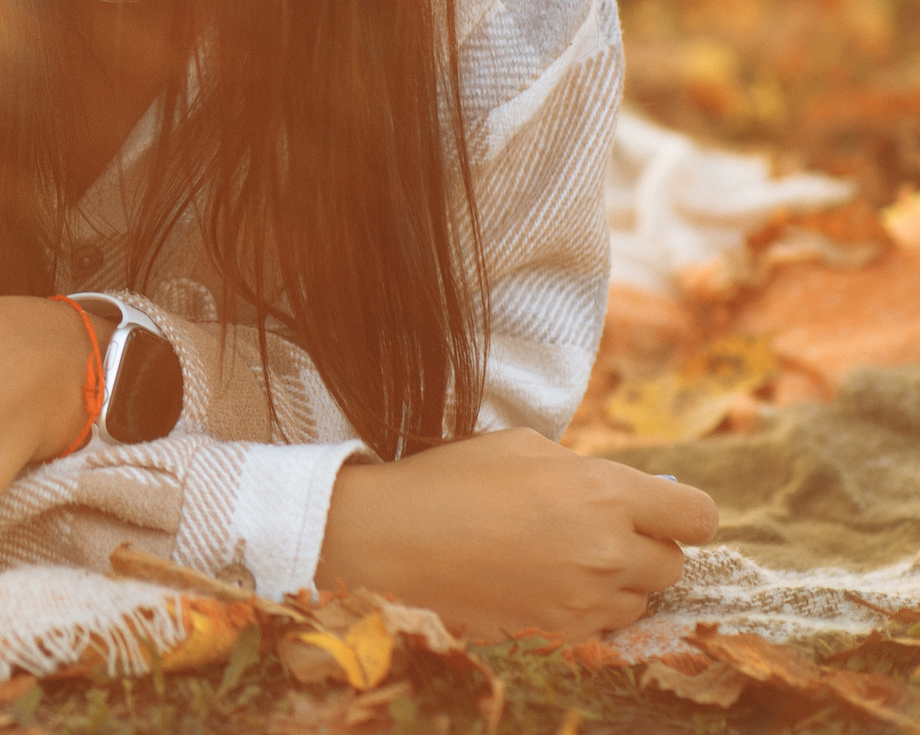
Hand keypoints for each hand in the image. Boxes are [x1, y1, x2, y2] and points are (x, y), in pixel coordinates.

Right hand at [317, 428, 718, 641]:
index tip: (662, 514)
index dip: (683, 515)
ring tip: (561, 562)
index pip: (697, 516)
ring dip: (617, 584)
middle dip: (644, 548)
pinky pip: (603, 629)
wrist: (388, 543)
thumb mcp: (520, 447)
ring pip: (640, 601)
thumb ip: (583, 469)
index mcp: (604, 493)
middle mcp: (609, 551)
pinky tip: (540, 587)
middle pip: (672, 565)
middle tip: (596, 534)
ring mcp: (587, 602)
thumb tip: (623, 492)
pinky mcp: (563, 638)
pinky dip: (585, 611)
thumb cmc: (449, 481)